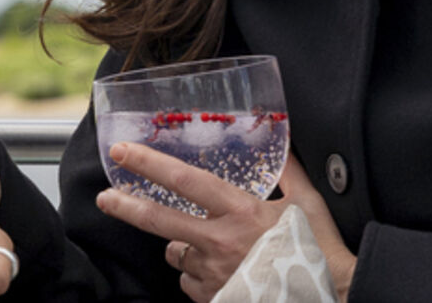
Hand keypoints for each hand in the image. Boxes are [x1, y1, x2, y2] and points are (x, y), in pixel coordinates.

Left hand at [97, 145, 355, 302]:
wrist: (325, 296)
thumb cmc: (315, 249)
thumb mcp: (307, 203)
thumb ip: (290, 172)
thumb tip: (284, 145)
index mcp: (240, 211)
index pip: (186, 181)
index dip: (152, 165)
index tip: (126, 152)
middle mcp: (218, 241)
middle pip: (160, 220)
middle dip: (127, 205)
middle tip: (106, 197)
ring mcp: (211, 274)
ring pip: (176, 253)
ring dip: (181, 245)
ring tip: (207, 242)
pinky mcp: (211, 298)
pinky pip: (189, 280)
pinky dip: (197, 272)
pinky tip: (219, 269)